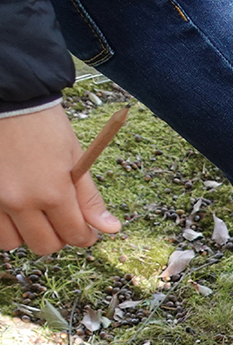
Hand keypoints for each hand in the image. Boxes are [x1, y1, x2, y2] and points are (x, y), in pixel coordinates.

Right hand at [0, 106, 119, 255]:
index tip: (85, 230)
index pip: (74, 235)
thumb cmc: (43, 124)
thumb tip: (110, 228)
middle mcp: (21, 201)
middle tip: (60, 221)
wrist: (7, 99)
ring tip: (33, 215)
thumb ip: (89, 198)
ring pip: (12, 242)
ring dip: (25, 234)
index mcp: (52, 193)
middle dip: (58, 238)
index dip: (85, 236)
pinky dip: (4, 225)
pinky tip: (13, 209)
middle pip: (44, 245)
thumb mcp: (75, 158)